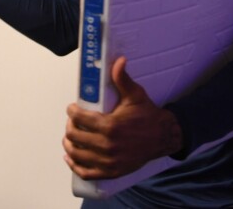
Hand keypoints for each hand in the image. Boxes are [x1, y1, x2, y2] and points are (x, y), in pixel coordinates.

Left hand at [62, 57, 182, 179]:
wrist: (163, 137)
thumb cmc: (147, 116)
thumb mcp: (135, 95)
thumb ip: (122, 78)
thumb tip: (118, 60)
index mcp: (110, 126)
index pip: (78, 118)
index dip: (72, 111)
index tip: (73, 108)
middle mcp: (107, 145)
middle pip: (74, 136)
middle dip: (70, 126)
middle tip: (72, 121)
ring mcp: (109, 161)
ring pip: (77, 154)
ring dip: (69, 145)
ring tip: (70, 137)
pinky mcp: (112, 171)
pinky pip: (87, 173)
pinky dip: (75, 166)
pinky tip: (71, 158)